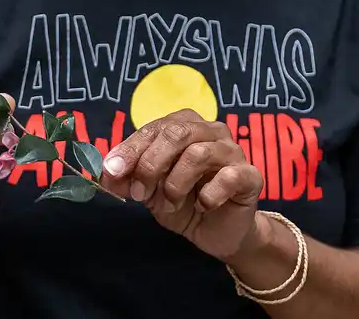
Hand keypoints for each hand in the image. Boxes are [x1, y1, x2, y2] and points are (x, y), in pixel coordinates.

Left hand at [100, 109, 263, 261]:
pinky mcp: (250, 175)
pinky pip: (228, 177)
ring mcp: (233, 150)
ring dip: (176, 184)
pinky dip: (209, 195)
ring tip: (170, 204)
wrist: (219, 232)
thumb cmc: (184, 201)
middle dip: (150, 165)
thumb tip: (107, 172)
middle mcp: (211, 130)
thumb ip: (128, 178)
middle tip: (139, 194)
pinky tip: (202, 206)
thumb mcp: (149, 191)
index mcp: (185, 125)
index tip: (113, 171)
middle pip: (176, 133)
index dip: (131, 149)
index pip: (153, 128)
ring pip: (198, 153)